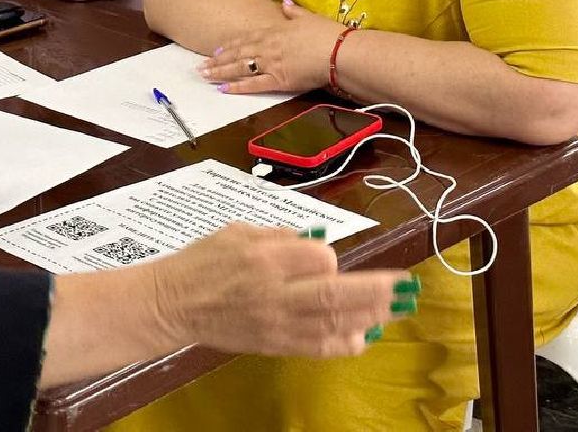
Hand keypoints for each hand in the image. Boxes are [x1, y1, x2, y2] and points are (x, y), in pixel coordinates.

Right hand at [148, 224, 407, 357]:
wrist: (172, 303)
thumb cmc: (201, 263)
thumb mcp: (237, 231)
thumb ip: (279, 235)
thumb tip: (315, 242)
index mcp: (263, 256)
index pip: (318, 256)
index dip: (328, 256)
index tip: (323, 256)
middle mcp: (273, 290)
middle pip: (335, 294)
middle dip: (375, 291)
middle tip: (405, 287)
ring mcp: (275, 321)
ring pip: (332, 323)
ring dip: (370, 316)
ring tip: (396, 308)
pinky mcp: (273, 344)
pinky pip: (316, 347)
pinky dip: (343, 343)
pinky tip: (362, 335)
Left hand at [198, 0, 341, 94]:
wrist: (339, 52)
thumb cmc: (328, 34)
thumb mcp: (309, 17)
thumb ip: (294, 10)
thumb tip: (285, 1)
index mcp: (275, 31)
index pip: (246, 38)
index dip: (229, 45)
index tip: (216, 49)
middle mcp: (268, 47)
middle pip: (238, 53)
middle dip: (218, 59)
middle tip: (202, 65)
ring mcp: (271, 64)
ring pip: (240, 68)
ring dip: (220, 72)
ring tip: (205, 75)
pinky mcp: (279, 81)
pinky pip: (253, 85)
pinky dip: (237, 87)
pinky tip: (223, 89)